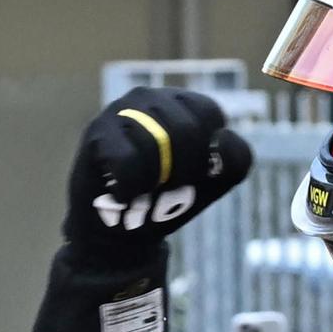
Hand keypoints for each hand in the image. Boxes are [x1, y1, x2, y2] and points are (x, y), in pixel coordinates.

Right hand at [64, 87, 252, 261]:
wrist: (121, 233)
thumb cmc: (168, 200)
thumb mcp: (214, 182)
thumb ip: (236, 160)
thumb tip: (221, 138)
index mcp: (182, 103)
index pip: (210, 113)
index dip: (207, 152)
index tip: (193, 173)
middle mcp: (150, 97)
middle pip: (186, 130)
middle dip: (183, 172)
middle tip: (166, 188)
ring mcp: (120, 110)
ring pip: (156, 144)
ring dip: (155, 182)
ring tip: (143, 188)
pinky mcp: (96, 133)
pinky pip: (127, 162)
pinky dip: (131, 188)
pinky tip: (123, 192)